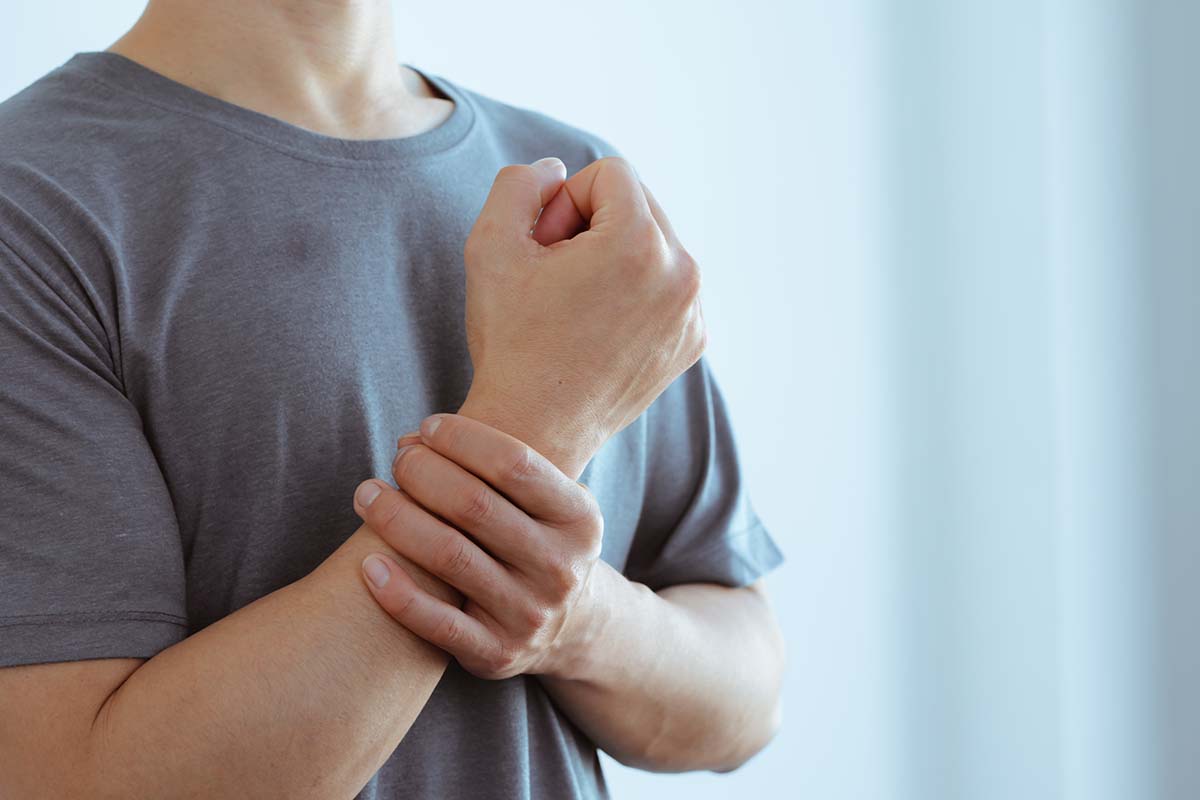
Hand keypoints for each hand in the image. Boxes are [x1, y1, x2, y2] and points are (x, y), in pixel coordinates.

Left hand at [351, 413, 604, 679]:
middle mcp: (559, 568)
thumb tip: (411, 440)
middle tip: (397, 461)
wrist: (571, 627)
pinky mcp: (497, 653)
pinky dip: (396, 592)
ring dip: (396, 519)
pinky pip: (436, 623)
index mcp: (578, 518)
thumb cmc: (537, 540)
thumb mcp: (548, 503)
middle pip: (475, 506)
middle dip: (423, 473)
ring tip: (366, 495)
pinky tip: (367, 564)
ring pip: (449, 556)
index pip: (514, 464)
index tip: (426, 428)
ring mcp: (529, 614)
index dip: (462, 439)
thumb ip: (495, 468)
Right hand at [458, 156, 705, 477]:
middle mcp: (682, 272)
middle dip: (592, 225)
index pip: (610, 175)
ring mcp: (693, 311)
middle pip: (639, 205)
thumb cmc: (510, 339)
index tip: (544, 250)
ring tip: (575, 303)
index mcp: (640, 241)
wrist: (534, 431)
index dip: (564, 203)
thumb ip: (520, 184)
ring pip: (654, 245)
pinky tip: (597, 328)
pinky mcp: (692, 341)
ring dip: (613, 257)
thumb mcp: (492, 244)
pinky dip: (634, 293)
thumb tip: (558, 171)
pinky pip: (666, 286)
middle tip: (555, 275)